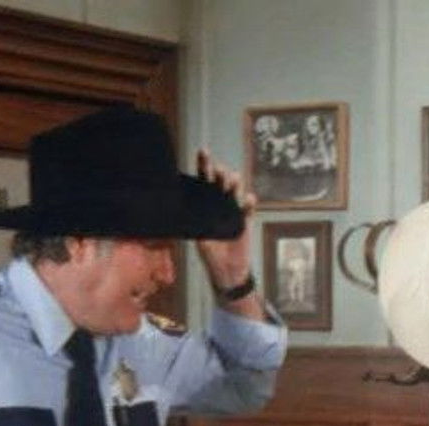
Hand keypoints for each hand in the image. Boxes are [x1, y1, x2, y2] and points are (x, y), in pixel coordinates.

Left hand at [194, 149, 257, 297]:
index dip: (203, 165)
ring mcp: (232, 210)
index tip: (202, 151)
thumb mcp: (197, 236)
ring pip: (235, 190)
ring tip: (232, 180)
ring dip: (234, 183)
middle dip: (220, 173)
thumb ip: (193, 221)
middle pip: (220, 181)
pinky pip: (248, 208)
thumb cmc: (210, 254)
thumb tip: (180, 207)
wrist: (227, 271)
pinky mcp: (244, 220)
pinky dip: (248, 202)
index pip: (203, 180)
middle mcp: (218, 203)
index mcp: (204, 204)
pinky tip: (247, 199)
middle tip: (218, 169)